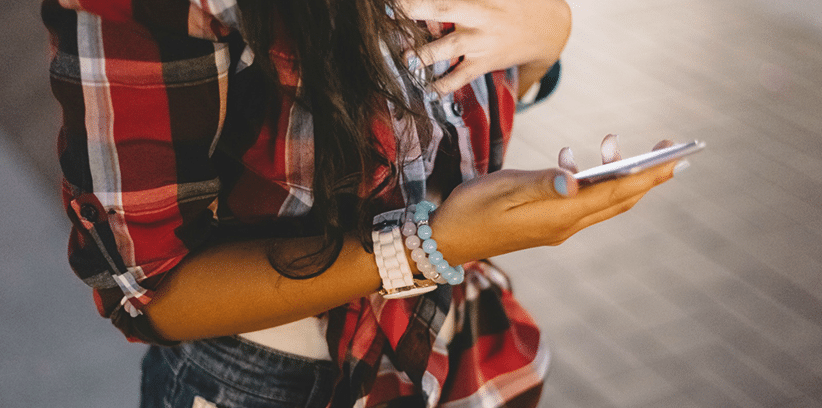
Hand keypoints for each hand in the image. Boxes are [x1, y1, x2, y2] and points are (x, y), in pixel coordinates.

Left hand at [397, 0, 571, 94]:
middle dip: (414, 9)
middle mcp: (476, 13)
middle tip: (390, 11)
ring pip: (448, 46)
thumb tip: (432, 2)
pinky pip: (460, 76)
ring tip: (404, 59)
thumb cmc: (513, 4)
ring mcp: (480, 40)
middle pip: (441, 8)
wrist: (548, 29)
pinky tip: (426, 90)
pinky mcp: (484, 62)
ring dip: (424, 54)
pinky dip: (443, 85)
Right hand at [430, 135, 677, 263]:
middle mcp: (566, 225)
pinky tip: (572, 162)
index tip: (676, 160)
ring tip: (613, 144)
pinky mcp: (547, 225)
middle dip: (649, 176)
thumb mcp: (504, 189)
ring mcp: (557, 228)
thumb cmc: (472, 210)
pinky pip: (582, 204)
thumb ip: (542, 183)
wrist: (446, 240)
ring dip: (617, 176)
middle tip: (671, 152)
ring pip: (603, 202)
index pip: (616, 192)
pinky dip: (590, 183)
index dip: (649, 175)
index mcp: (560, 215)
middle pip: (619, 200)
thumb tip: (576, 179)